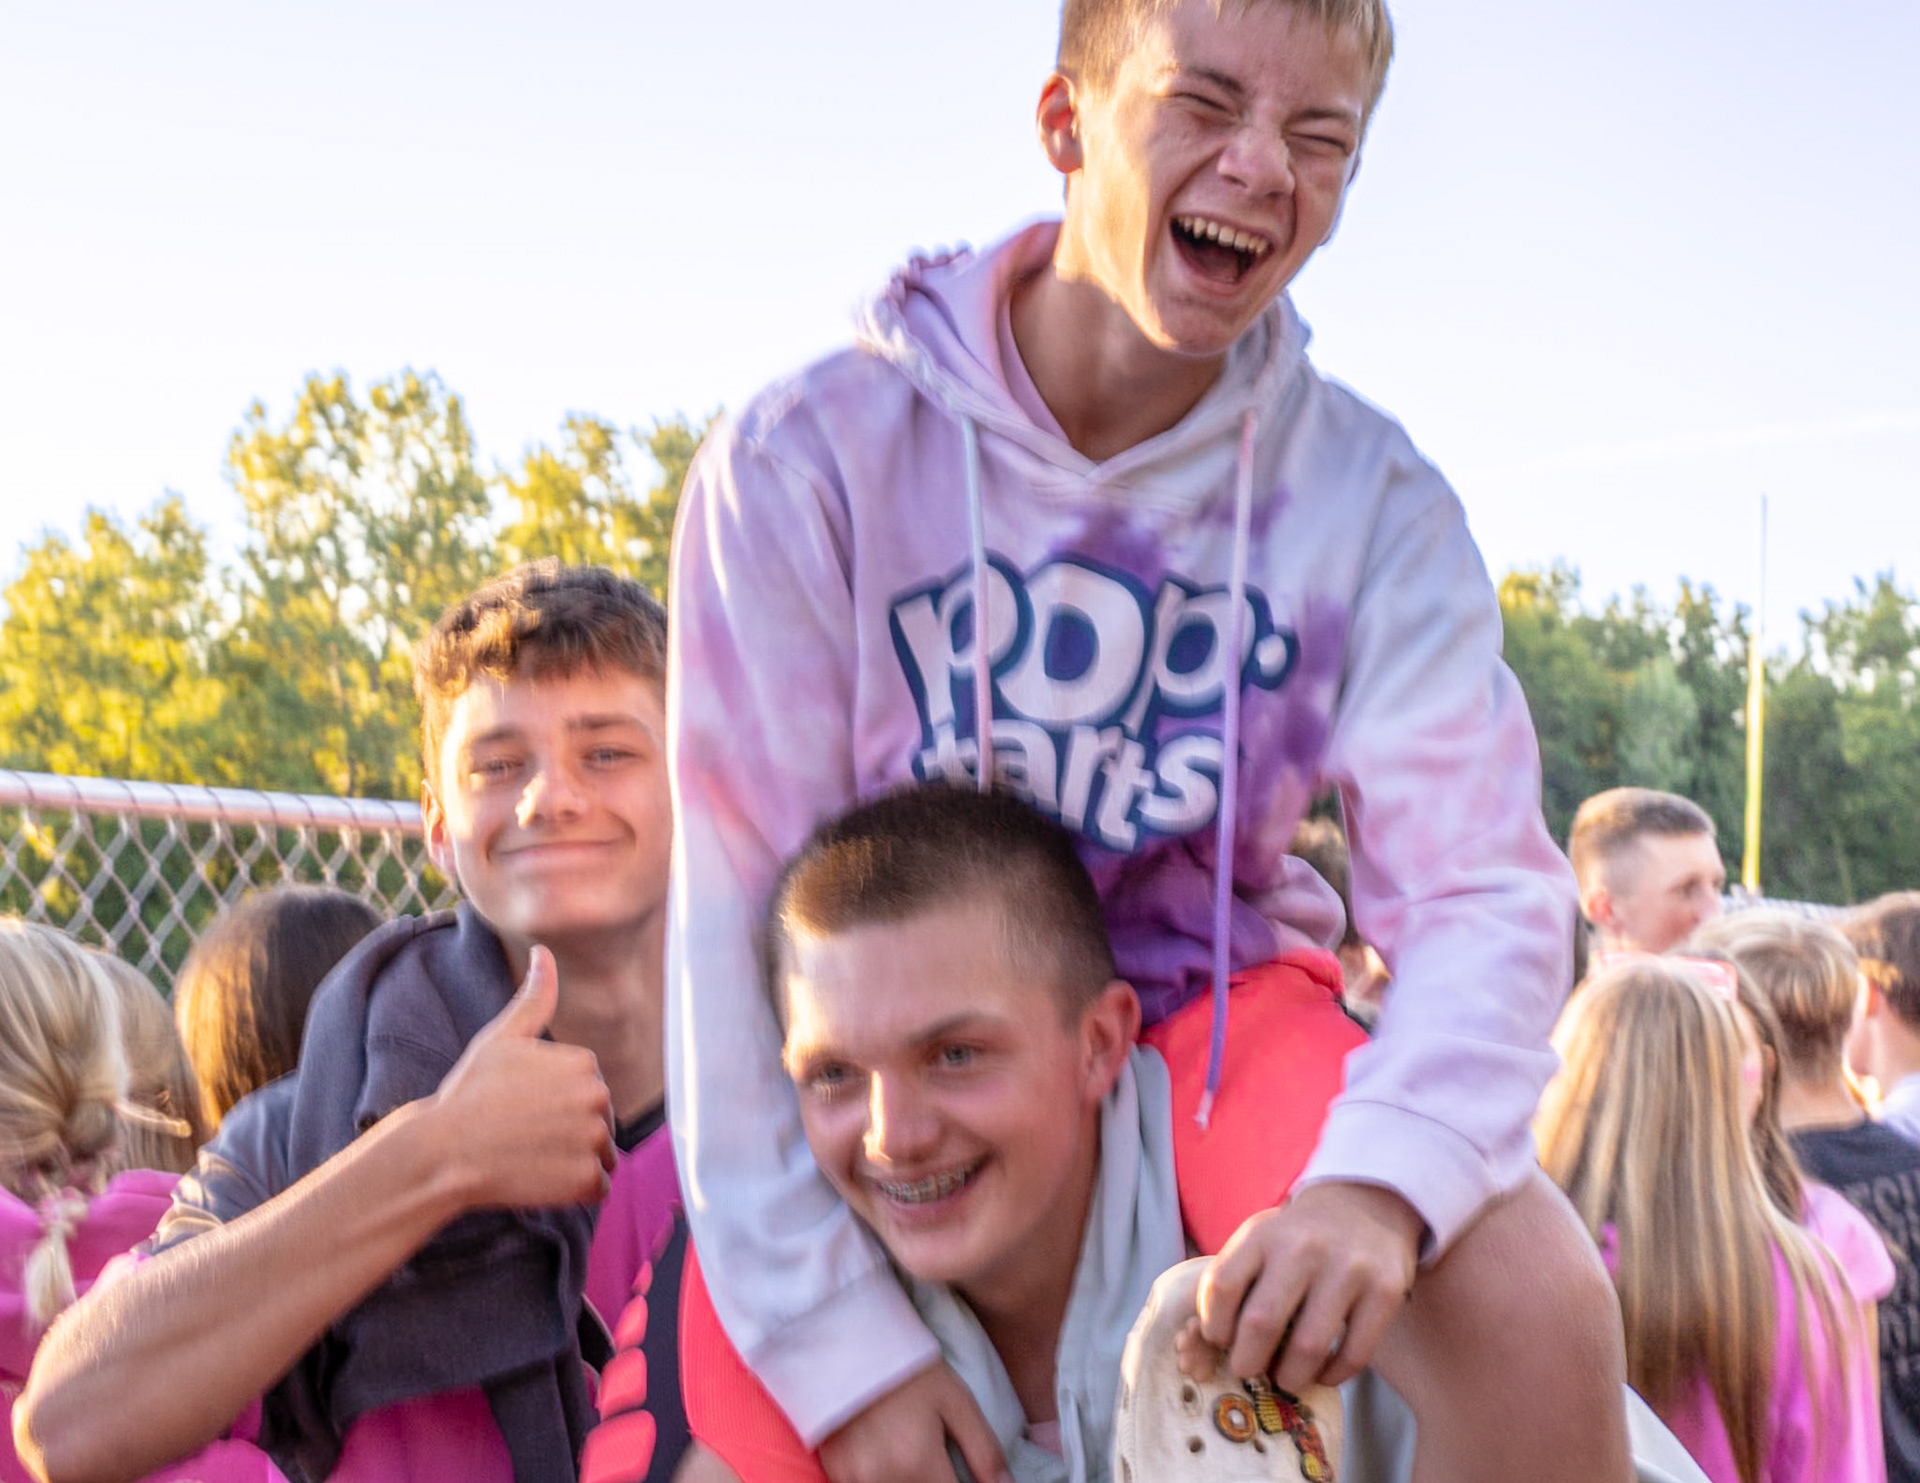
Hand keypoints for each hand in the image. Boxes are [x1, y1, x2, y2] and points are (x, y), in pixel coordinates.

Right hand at [425, 946, 616, 1211]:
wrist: (444, 1152)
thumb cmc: (469, 1094)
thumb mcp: (501, 1039)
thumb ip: (534, 998)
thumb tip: (544, 953)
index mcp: (585, 1063)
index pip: (588, 1088)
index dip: (556, 1102)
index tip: (524, 1107)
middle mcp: (598, 1097)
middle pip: (599, 1121)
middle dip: (570, 1131)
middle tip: (525, 1135)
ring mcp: (594, 1140)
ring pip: (602, 1154)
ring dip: (575, 1161)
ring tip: (533, 1157)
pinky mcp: (586, 1180)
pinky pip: (598, 1187)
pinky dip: (575, 1190)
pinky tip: (541, 1180)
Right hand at [818, 1362, 1008, 1482]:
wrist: (851, 1343)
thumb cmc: (910, 1371)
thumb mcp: (957, 1401)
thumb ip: (984, 1450)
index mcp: (918, 1461)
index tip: (960, 1475)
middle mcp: (884, 1477)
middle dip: (934, 1482)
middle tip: (936, 1460)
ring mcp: (854, 1477)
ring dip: (911, 1481)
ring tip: (913, 1455)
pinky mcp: (836, 1471)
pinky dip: (882, 1479)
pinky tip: (890, 1460)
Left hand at [1197, 1181, 1421, 1391]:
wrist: (1365, 1202)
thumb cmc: (1298, 1237)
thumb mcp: (1261, 1239)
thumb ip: (1236, 1281)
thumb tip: (1207, 1347)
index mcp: (1263, 1234)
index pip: (1221, 1287)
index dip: (1213, 1325)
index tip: (1219, 1340)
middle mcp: (1303, 1248)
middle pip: (1261, 1322)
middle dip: (1247, 1362)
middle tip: (1248, 1371)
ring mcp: (1347, 1269)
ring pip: (1308, 1347)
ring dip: (1289, 1377)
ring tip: (1284, 1379)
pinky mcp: (1384, 1290)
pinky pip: (1354, 1354)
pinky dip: (1333, 1376)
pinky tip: (1323, 1373)